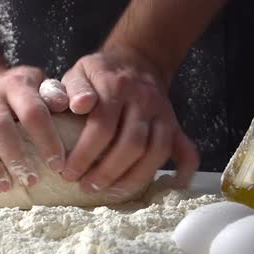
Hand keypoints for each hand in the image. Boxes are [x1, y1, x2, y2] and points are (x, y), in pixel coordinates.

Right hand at [0, 65, 64, 191]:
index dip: (46, 139)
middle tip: (31, 181)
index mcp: (14, 84)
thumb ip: (55, 95)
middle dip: (15, 156)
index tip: (57, 165)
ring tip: (4, 187)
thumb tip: (74, 105)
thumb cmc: (16, 95)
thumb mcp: (37, 87)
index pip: (32, 110)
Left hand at [40, 48, 198, 198]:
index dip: (84, 154)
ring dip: (133, 178)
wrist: (138, 60)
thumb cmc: (101, 73)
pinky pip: (186, 151)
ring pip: (156, 152)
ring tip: (110, 194)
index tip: (68, 172)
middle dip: (107, 172)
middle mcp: (144, 101)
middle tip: (86, 187)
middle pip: (131, 144)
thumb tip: (78, 105)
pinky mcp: (176, 125)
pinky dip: (181, 173)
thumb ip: (73, 88)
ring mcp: (164, 114)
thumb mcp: (80, 72)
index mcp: (116, 87)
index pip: (102, 127)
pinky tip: (167, 188)